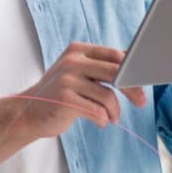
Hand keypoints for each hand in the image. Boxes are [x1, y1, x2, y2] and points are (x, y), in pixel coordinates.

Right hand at [15, 42, 146, 138]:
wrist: (28, 113)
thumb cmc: (60, 94)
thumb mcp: (77, 74)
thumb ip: (101, 69)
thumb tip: (135, 70)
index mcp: (77, 51)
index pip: (114, 54)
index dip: (133, 69)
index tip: (143, 82)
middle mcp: (72, 61)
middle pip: (115, 72)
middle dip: (132, 89)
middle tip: (140, 102)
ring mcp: (67, 80)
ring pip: (107, 95)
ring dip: (114, 111)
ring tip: (111, 118)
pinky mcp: (65, 99)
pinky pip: (97, 111)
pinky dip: (103, 119)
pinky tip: (100, 121)